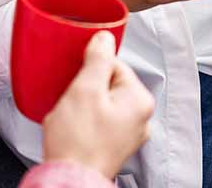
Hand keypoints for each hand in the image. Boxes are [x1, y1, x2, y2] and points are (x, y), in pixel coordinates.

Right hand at [42, 31, 154, 179]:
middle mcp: (141, 118)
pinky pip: (100, 119)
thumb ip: (98, 59)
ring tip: (70, 114)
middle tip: (71, 96)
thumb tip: (105, 37)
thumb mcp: (85, 89)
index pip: (115, 64)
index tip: (76, 76)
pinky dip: (85, 118)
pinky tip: (73, 125)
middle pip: (108, 82)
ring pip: (102, 101)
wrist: (70, 180)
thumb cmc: (78, 141)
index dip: (90, 66)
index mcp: (140, 100)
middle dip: (86, 84)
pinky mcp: (114, 144)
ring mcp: (128, 134)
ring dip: (83, 101)